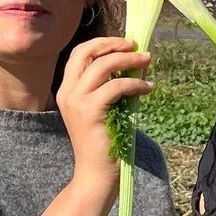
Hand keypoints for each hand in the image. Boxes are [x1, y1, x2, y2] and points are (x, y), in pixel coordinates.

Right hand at [55, 36, 151, 190]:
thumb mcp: (104, 107)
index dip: (102, 43)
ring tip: (147, 61)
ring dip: (129, 60)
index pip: (80, 53)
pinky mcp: (90, 110)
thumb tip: (133, 61)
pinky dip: (135, 84)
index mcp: (67, 89)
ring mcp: (76, 101)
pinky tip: (148, 88)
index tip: (125, 44)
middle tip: (136, 46)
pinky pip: (116, 86)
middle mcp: (67, 91)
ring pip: (103, 65)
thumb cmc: (104, 141)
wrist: (96, 172)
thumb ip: (110, 85)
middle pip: (87, 52)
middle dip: (114, 44)